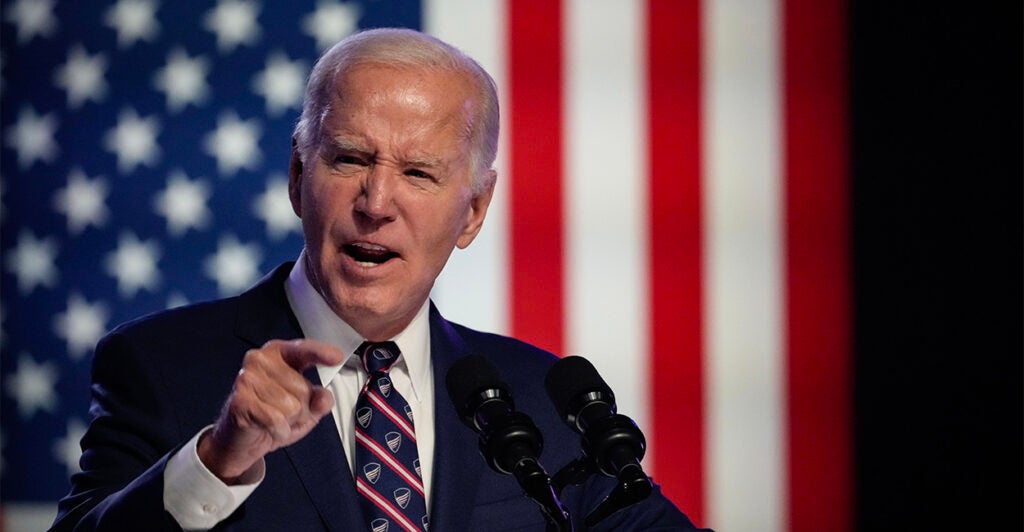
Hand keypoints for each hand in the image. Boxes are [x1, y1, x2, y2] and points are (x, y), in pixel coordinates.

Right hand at [197, 339, 343, 482]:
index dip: (320, 353)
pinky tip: (267, 428)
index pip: (303, 350)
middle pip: (303, 388)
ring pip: (292, 406)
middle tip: (284, 413)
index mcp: (278, 354)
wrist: (240, 441)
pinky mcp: (240, 400)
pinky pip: (276, 419)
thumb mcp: (306, 409)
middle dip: (301, 409)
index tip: (337, 357)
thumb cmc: (274, 417)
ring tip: (274, 420)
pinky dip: (278, 431)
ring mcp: (246, 378)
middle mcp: (260, 360)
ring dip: (288, 421)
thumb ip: (319, 401)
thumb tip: (324, 397)